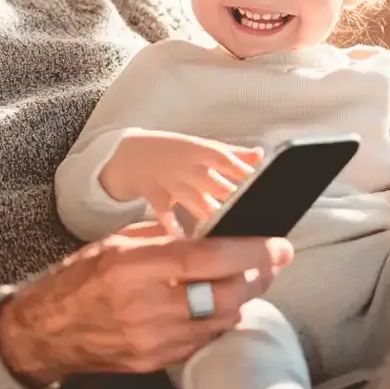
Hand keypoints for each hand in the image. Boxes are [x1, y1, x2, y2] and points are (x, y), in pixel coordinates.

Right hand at [0, 230, 292, 385]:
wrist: (47, 329)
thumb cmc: (80, 278)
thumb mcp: (119, 241)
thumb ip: (165, 238)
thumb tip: (209, 233)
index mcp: (137, 265)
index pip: (208, 258)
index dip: (250, 252)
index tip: (276, 245)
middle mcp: (148, 305)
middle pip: (224, 296)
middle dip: (258, 277)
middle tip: (273, 261)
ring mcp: (153, 340)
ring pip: (219, 321)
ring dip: (240, 299)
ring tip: (246, 280)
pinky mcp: (154, 362)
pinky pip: (200, 341)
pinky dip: (215, 322)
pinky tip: (216, 306)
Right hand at [99, 130, 262, 230]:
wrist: (130, 155)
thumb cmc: (173, 151)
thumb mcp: (201, 145)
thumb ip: (232, 153)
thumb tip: (260, 155)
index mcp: (200, 150)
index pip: (224, 157)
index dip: (241, 169)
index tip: (258, 183)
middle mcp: (187, 166)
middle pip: (216, 184)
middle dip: (234, 200)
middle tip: (255, 218)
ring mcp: (171, 183)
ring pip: (198, 202)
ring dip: (215, 216)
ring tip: (232, 234)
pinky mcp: (158, 199)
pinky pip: (169, 217)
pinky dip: (178, 230)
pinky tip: (190, 243)